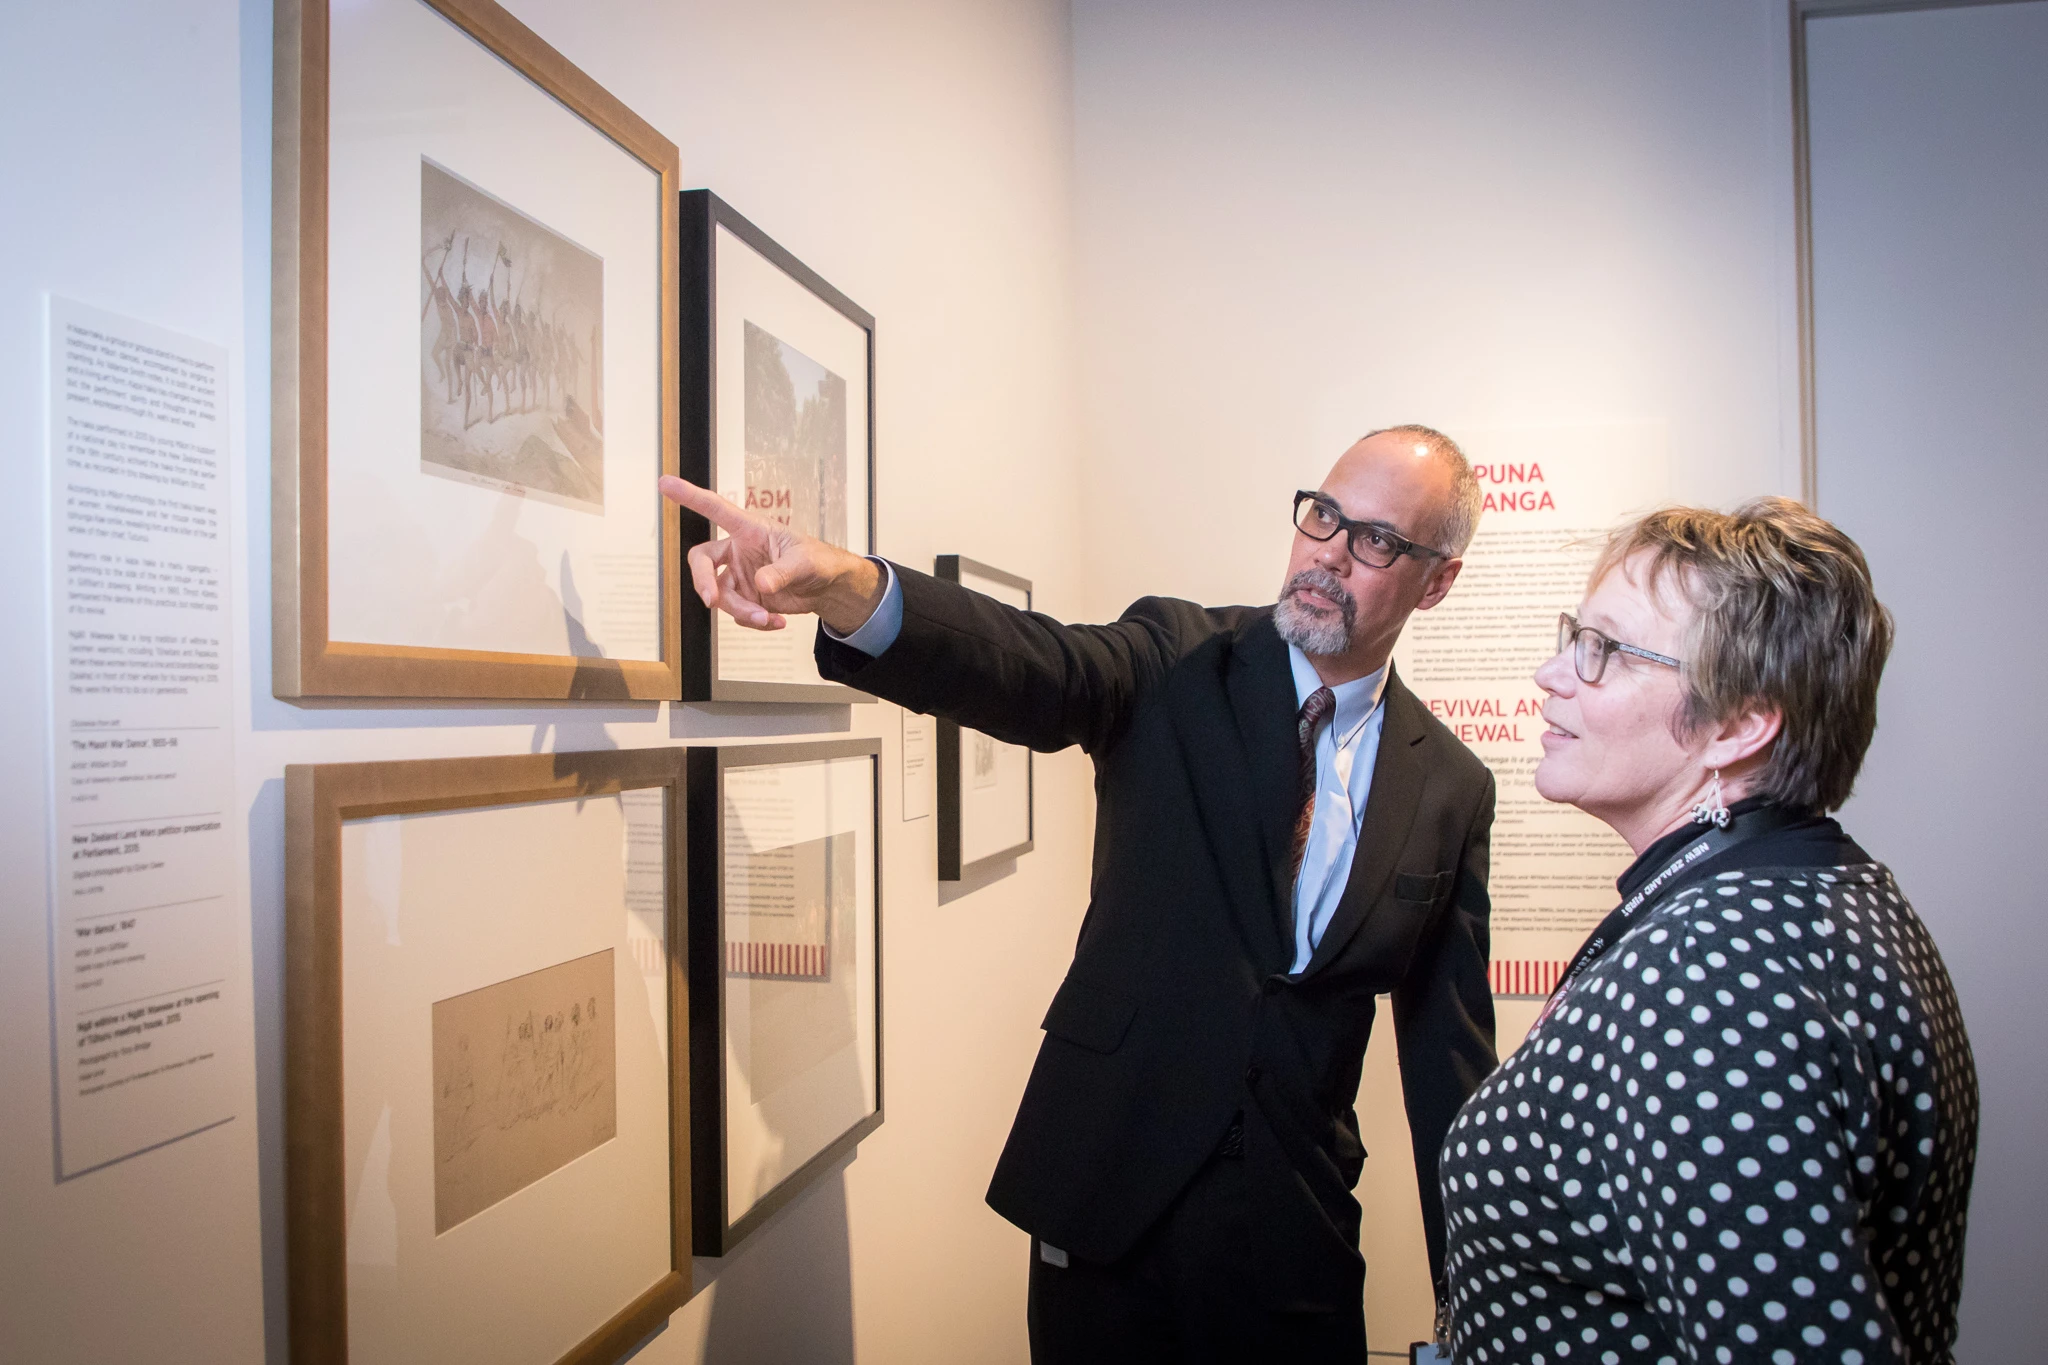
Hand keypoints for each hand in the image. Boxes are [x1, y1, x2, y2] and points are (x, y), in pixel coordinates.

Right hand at [657, 476, 882, 633]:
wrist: (827, 587)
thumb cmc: (816, 560)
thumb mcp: (804, 562)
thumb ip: (782, 572)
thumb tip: (760, 584)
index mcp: (749, 530)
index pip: (715, 510)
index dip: (690, 497)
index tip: (665, 483)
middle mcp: (737, 552)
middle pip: (702, 562)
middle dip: (703, 582)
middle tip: (710, 600)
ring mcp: (739, 577)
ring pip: (721, 596)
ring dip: (741, 611)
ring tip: (768, 618)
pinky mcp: (746, 599)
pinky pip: (738, 614)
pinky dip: (755, 622)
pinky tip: (777, 622)